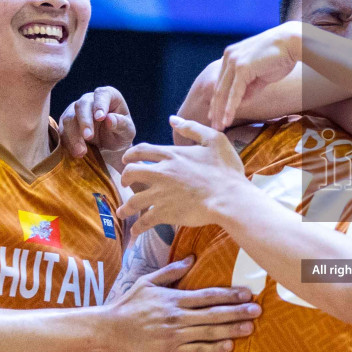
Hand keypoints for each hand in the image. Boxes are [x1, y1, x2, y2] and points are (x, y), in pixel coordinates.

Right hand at [59, 87, 135, 158]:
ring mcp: (75, 110)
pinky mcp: (66, 123)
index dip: (100, 104)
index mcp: (108, 96)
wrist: (109, 147)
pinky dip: (68, 142)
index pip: (102, 94)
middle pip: (82, 105)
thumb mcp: (127, 132)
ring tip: (81, 151)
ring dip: (74, 135)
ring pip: (69, 118)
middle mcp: (89, 100)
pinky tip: (75, 152)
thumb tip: (109, 119)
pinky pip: (62, 131)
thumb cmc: (120, 134)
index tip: (101, 117)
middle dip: (84, 121)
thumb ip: (121, 125)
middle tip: (89, 137)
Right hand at [101, 257, 258, 351]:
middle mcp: (177, 316)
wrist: (107, 330)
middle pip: (213, 314)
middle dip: (238, 312)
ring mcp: (174, 335)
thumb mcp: (147, 282)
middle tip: (258, 310)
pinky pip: (197, 350)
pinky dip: (214, 349)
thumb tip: (191, 258)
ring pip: (209, 332)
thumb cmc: (127, 305)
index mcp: (173, 299)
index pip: (207, 295)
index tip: (247, 293)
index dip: (229, 294)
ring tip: (250, 328)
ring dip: (232, 330)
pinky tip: (229, 346)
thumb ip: (171, 272)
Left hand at [118, 118, 247, 230]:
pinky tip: (135, 232)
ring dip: (125, 207)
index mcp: (172, 155)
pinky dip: (138, 227)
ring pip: (133, 200)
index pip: (142, 150)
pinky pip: (144, 221)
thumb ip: (192, 128)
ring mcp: (161, 194)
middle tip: (125, 183)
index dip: (131, 154)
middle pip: (131, 172)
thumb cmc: (226, 170)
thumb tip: (173, 119)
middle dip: (124, 178)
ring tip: (122, 212)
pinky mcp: (165, 213)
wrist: (229, 197)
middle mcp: (162, 173)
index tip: (127, 159)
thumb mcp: (214, 140)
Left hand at [210, 22, 304, 130]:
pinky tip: (227, 119)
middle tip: (214, 127)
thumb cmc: (281, 57)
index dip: (217, 101)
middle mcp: (228, 57)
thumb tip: (240, 102)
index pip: (220, 83)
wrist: (292, 43)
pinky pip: (234, 92)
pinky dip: (230, 107)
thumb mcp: (262, 75)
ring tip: (219, 127)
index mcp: (231, 56)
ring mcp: (234, 61)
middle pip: (218, 89)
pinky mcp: (242, 67)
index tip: (215, 115)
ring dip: (220, 111)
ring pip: (223, 92)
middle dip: (215, 109)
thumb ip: (249, 88)